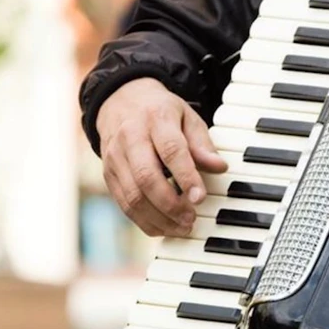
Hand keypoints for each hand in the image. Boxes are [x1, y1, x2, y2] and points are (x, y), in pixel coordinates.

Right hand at [97, 78, 226, 236]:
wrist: (119, 101)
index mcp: (156, 119)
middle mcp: (130, 138)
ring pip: (133, 196)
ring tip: (182, 227)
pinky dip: (144, 221)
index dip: (186, 177)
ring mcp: (115, 158)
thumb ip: (202, 144)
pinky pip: (124, 204)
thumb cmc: (160, 112)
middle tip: (191, 218)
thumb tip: (220, 167)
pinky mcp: (108, 175)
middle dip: (170, 204)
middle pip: (146, 177)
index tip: (200, 198)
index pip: (171, 150)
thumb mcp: (187, 117)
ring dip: (159, 218)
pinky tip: (164, 227)